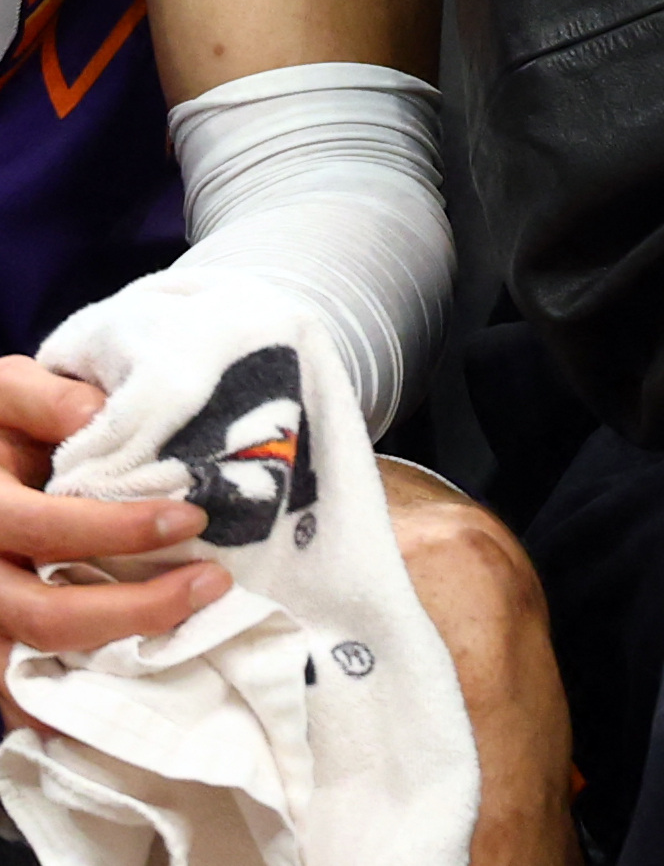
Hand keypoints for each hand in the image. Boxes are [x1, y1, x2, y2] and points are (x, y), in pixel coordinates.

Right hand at [0, 357, 227, 733]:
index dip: (118, 530)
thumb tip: (96, 416)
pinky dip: (69, 701)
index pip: (46, 529)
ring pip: (28, 667)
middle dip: (134, 609)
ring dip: (109, 663)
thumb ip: (46, 400)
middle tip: (212, 583)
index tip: (193, 521)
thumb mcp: (6, 393)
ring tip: (188, 644)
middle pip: (43, 615)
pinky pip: (22, 687)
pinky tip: (132, 691)